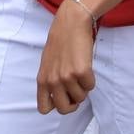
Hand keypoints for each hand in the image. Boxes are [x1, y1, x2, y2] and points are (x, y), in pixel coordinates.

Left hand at [36, 0, 96, 114]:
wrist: (71, 24)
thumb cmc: (60, 42)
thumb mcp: (47, 64)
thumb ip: (50, 81)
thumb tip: (58, 98)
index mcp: (42, 80)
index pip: (44, 108)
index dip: (56, 106)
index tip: (63, 98)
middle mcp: (53, 81)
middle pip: (64, 109)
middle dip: (73, 103)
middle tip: (76, 90)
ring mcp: (67, 77)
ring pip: (80, 98)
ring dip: (83, 87)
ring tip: (79, 72)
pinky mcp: (81, 72)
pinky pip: (90, 86)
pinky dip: (91, 79)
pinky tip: (86, 66)